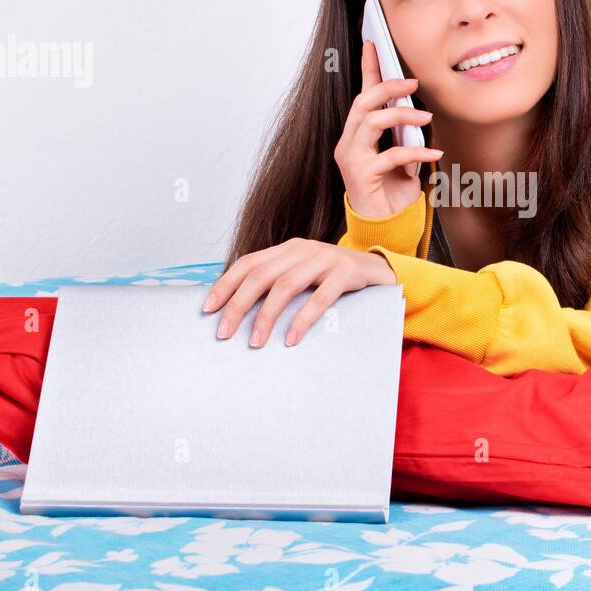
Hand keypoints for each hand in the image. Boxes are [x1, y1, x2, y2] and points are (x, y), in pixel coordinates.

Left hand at [202, 240, 396, 347]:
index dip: (225, 285)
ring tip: (255, 341)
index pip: (248, 263)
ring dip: (266, 316)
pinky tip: (290, 338)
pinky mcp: (346, 273)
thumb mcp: (306, 276)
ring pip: (285, 286)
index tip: (208, 310)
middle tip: (224, 333)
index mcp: (288, 249)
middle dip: (238, 305)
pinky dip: (302, 319)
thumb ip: (280, 284)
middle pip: (261, 275)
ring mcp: (326, 259)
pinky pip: (319, 298)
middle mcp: (303, 249)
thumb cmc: (337, 280)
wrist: (383, 271)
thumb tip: (240, 311)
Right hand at [334, 39, 442, 218]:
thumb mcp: (403, 156)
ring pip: (371, 122)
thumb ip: (404, 134)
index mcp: (357, 135)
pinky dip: (415, 153)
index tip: (373, 42)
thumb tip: (420, 113)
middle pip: (362, 103)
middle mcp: (348, 143)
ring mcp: (350, 158)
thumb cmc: (393, 192)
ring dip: (401, 115)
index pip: (361, 95)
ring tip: (425, 118)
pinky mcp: (360, 175)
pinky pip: (389, 155)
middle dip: (387, 87)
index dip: (368, 68)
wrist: (385, 227)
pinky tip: (434, 156)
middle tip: (412, 83)